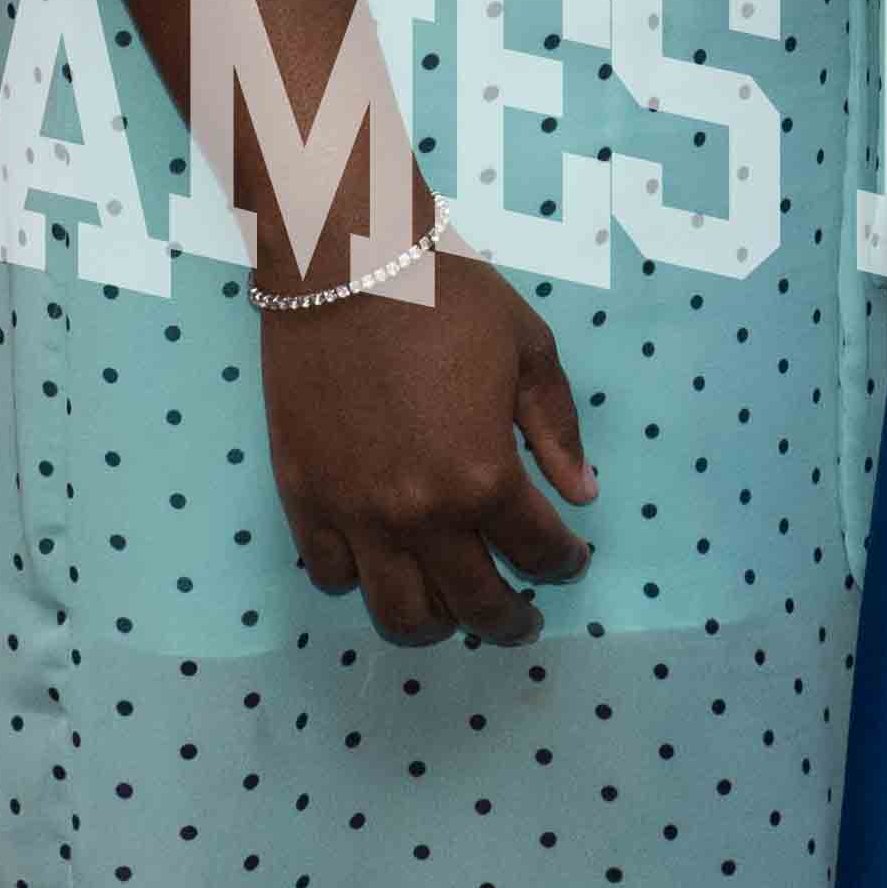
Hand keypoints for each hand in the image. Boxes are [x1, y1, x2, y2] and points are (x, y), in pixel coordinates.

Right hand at [261, 233, 594, 646]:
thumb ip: (557, 430)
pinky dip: (361, 579)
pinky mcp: (304, 501)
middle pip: (473, 606)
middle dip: (509, 619)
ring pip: (400, 615)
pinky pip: (332, 574)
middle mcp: (421, 514)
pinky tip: (383, 561)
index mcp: (484, 477)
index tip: (570, 557)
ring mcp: (356, 515)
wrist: (344, 264)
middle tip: (521, 615)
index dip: (564, 562)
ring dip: (436, 622)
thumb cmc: (447, 296)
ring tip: (452, 609)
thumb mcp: (529, 350)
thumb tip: (581, 494)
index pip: (537, 551)